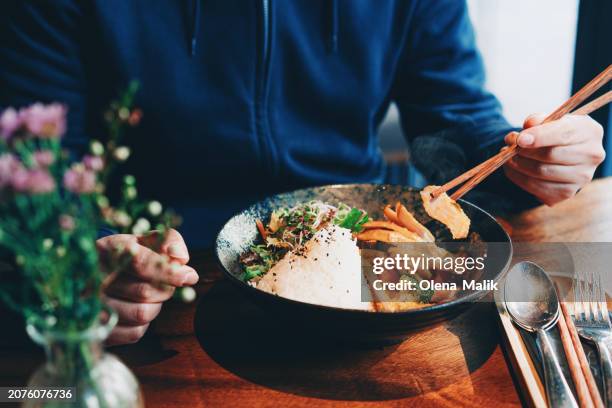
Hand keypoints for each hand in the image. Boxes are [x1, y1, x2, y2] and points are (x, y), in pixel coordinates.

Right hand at [97, 229, 197, 344]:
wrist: (91, 276)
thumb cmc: (128, 256)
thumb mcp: (145, 240)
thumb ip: (168, 240)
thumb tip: (181, 258)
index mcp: (106, 249)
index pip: (140, 262)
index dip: (169, 271)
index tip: (189, 276)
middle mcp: (91, 277)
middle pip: (145, 292)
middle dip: (164, 289)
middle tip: (164, 284)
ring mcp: (89, 306)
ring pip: (141, 314)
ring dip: (155, 306)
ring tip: (147, 296)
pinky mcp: (95, 330)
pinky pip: (134, 333)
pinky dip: (143, 324)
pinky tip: (134, 309)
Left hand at [504, 113, 604, 205]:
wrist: (564, 153)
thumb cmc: (556, 133)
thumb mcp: (549, 120)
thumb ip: (538, 120)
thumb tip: (528, 126)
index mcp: (590, 131)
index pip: (563, 134)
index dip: (539, 136)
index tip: (520, 139)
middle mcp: (592, 156)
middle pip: (550, 155)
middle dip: (524, 151)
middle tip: (509, 146)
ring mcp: (581, 177)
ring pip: (540, 172)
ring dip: (517, 164)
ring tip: (508, 156)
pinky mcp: (566, 192)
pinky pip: (536, 188)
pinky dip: (518, 178)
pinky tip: (512, 169)